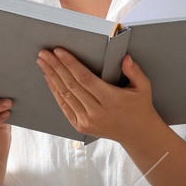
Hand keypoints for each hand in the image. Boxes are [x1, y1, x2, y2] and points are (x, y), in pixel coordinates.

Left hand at [37, 49, 158, 145]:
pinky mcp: (80, 126)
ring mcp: (87, 121)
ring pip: (65, 95)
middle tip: (44, 53)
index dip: (70, 64)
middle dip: (55, 67)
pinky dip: (55, 91)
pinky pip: (64, 106)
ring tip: (42, 63)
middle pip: (71, 85)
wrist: (137, 133)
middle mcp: (97, 112)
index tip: (59, 51)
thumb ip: (134, 71)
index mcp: (111, 100)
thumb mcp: (143, 87)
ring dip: (52, 77)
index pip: (85, 79)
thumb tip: (125, 58)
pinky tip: (49, 79)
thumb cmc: (139, 106)